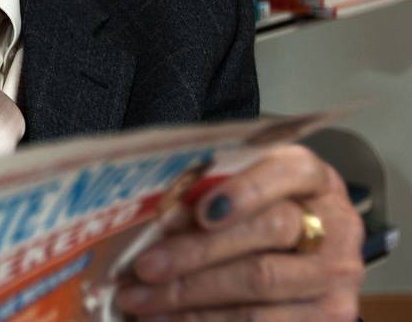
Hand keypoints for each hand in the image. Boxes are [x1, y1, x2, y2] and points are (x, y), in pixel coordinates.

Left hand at [116, 144, 363, 320]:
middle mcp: (338, 225)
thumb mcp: (236, 192)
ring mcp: (336, 277)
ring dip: (193, 298)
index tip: (202, 212)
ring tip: (141, 302)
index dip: (247, 190)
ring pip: (262, 284)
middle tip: (143, 267)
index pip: (291, 172)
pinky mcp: (332, 318)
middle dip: (198, 250)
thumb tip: (157, 221)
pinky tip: (167, 321)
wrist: (299, 260)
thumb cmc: (253, 216)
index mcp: (313, 179)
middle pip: (269, 231)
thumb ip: (205, 195)